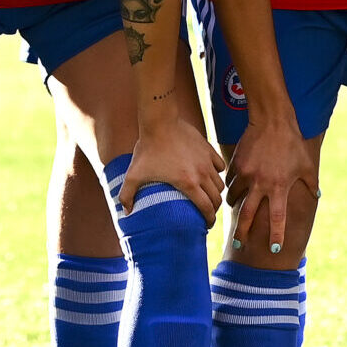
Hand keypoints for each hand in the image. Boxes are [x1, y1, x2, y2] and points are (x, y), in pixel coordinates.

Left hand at [122, 106, 224, 222]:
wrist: (159, 122)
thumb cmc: (147, 149)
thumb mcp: (134, 174)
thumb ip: (127, 195)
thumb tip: (126, 212)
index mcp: (188, 183)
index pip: (206, 208)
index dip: (209, 219)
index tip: (206, 225)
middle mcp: (202, 174)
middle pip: (217, 198)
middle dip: (214, 209)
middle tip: (208, 213)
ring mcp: (207, 160)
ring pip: (220, 183)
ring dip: (216, 192)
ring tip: (209, 195)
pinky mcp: (208, 148)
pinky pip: (220, 166)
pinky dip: (217, 173)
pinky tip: (209, 174)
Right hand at [223, 113, 314, 252]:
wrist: (272, 120)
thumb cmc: (292, 143)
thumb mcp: (306, 165)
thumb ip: (311, 183)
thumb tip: (316, 196)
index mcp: (279, 187)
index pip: (277, 218)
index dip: (276, 235)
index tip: (275, 249)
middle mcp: (260, 184)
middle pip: (247, 216)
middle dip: (242, 233)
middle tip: (239, 245)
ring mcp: (246, 175)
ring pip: (234, 199)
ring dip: (235, 208)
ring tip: (236, 213)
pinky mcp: (236, 165)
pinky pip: (230, 182)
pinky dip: (231, 188)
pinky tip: (233, 189)